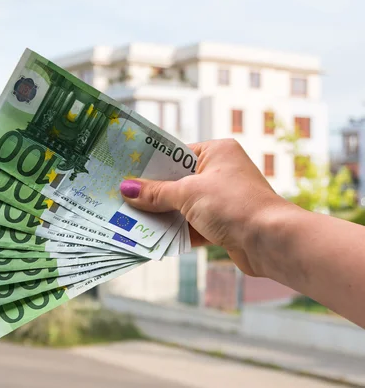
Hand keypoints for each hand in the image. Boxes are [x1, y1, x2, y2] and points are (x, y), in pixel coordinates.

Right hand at [120, 139, 289, 275]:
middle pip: (177, 181)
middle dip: (152, 193)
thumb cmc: (233, 205)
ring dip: (162, 215)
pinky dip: (175, 231)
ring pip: (183, 205)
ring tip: (130, 219)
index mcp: (217, 152)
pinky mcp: (223, 224)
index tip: (125, 172)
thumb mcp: (188, 194)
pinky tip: (152, 237)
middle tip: (121, 197)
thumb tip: (127, 189)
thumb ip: (156, 193)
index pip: (175, 154)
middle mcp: (221, 172)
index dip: (150, 165)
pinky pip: (192, 225)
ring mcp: (222, 199)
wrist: (271, 241)